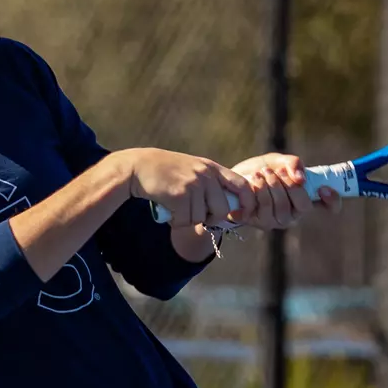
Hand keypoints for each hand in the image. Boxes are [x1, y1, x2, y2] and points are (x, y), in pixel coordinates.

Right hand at [120, 148, 256, 228]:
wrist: (139, 167)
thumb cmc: (167, 171)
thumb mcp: (193, 169)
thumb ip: (211, 183)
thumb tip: (229, 209)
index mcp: (212, 168)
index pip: (242, 185)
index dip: (248, 202)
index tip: (242, 214)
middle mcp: (206, 175)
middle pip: (222, 209)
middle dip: (210, 218)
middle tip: (195, 213)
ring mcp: (193, 184)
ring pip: (201, 218)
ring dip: (187, 219)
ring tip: (176, 207)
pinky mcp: (179, 195)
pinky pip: (185, 220)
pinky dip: (176, 221)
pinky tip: (169, 210)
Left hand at [230, 153, 341, 230]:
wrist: (231, 179)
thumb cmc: (259, 171)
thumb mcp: (277, 160)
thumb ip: (292, 163)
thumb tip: (301, 178)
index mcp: (304, 198)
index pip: (329, 206)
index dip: (333, 200)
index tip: (325, 188)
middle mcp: (294, 214)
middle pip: (303, 206)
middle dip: (290, 186)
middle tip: (277, 171)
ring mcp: (277, 221)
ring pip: (283, 208)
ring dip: (272, 186)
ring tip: (262, 173)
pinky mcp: (259, 222)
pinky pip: (264, 209)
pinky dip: (259, 191)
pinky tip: (253, 180)